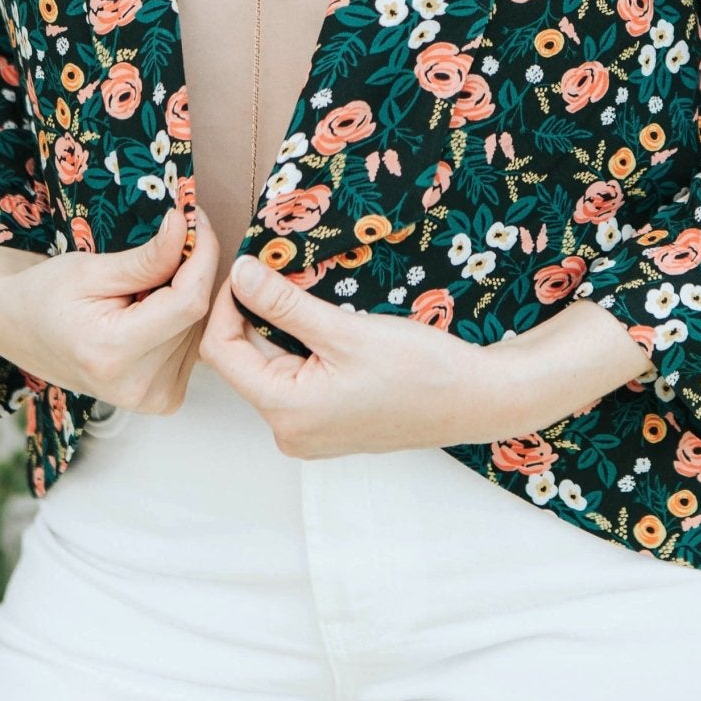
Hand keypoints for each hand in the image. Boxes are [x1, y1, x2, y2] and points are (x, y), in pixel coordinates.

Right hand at [0, 205, 221, 415]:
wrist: (20, 333)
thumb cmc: (45, 296)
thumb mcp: (89, 269)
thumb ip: (145, 258)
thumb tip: (186, 228)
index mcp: (114, 353)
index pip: (188, 301)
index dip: (201, 254)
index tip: (194, 220)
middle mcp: (138, 387)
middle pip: (195, 313)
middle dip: (188, 271)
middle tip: (159, 251)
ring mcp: (153, 398)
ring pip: (198, 326)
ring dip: (182, 295)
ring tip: (140, 290)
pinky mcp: (164, 398)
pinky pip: (192, 343)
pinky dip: (179, 317)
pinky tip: (149, 311)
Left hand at [197, 254, 545, 457]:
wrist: (476, 399)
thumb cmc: (420, 370)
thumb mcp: (345, 330)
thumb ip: (284, 304)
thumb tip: (240, 273)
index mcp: (287, 414)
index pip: (224, 352)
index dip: (227, 305)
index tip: (249, 267)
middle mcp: (290, 432)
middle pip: (244, 361)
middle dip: (253, 313)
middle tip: (275, 270)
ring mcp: (310, 432)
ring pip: (271, 367)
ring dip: (278, 327)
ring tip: (302, 292)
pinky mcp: (329, 424)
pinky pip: (295, 379)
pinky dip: (300, 346)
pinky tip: (322, 322)